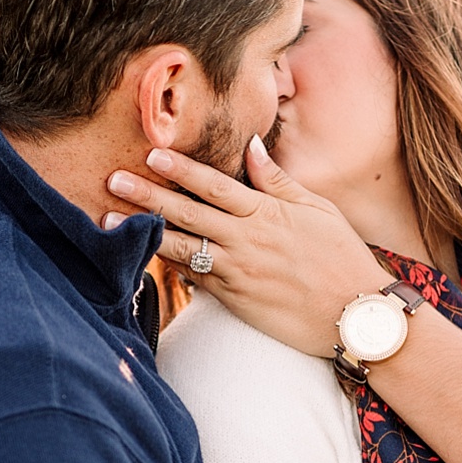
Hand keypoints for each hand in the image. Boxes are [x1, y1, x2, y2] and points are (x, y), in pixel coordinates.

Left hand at [105, 138, 390, 357]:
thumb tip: (251, 145)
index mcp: (269, 214)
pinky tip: (140, 253)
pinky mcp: (234, 298)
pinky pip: (193, 277)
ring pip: (180, 247)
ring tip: (106, 219)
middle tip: (111, 180)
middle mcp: (248, 242)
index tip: (152, 154)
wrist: (355, 316)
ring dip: (142, 231)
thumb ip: (278, 180)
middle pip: (188, 214)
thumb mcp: (319, 210)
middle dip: (147, 195)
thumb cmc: (343, 258)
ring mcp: (238, 272)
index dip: (182, 170)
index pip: (216, 187)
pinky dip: (167, 263)